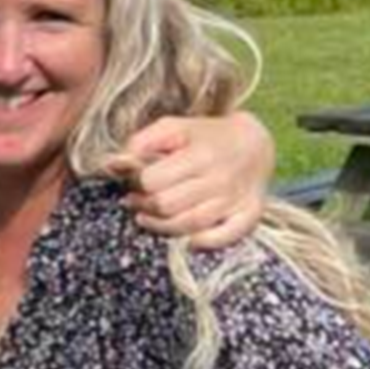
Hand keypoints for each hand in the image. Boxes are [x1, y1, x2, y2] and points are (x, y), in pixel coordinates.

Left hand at [110, 111, 274, 248]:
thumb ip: (142, 141)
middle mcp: (219, 179)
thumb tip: (113, 163)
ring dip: (160, 226)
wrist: (255, 143)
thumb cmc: (206, 137)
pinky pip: (222, 238)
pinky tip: (185, 237)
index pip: (153, 180)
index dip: (136, 183)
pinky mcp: (248, 216)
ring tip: (146, 217)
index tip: (133, 181)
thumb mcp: (174, 127)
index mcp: (201, 154)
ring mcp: (235, 200)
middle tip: (136, 200)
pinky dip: (201, 241)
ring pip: (188, 225)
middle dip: (144, 205)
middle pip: (167, 205)